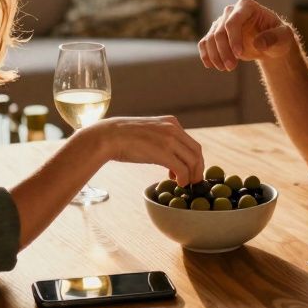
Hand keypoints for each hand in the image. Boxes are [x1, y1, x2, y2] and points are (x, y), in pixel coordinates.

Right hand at [84, 116, 204, 185]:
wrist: (109, 136)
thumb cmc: (125, 138)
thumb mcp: (150, 132)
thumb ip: (163, 140)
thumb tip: (170, 157)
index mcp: (171, 122)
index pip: (192, 144)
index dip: (194, 160)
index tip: (188, 171)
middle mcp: (173, 129)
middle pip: (196, 152)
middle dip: (198, 169)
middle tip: (193, 181)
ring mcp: (169, 139)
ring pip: (192, 161)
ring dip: (192, 176)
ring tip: (184, 184)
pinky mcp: (163, 152)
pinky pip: (182, 169)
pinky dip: (184, 178)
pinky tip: (177, 183)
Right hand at [199, 0, 294, 70]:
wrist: (271, 43)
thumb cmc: (278, 37)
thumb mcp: (283, 37)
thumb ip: (273, 38)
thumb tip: (258, 43)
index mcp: (246, 6)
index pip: (233, 21)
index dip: (233, 38)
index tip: (239, 55)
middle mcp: (231, 11)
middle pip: (219, 31)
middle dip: (224, 51)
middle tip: (231, 67)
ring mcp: (221, 22)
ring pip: (210, 38)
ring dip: (215, 56)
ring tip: (226, 68)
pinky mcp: (216, 34)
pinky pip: (205, 43)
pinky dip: (206, 55)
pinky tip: (211, 65)